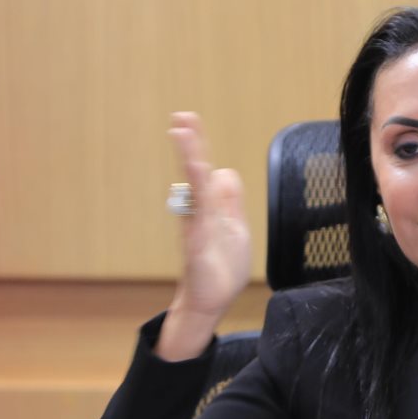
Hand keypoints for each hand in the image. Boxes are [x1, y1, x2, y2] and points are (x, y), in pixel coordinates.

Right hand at [158, 112, 249, 360]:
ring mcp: (197, 228)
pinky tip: (197, 180)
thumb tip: (224, 171)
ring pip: (194, 190)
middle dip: (190, 145)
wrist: (211, 301)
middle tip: (180, 117)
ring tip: (183, 135)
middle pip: (195, 173)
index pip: (207, 170)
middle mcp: (201, 213)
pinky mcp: (197, 247)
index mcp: (212, 208)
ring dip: (190, 163)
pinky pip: (197, 218)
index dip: (198, 148)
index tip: (187, 120)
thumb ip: (230, 202)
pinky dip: (198, 200)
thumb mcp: (236, 228)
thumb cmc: (222, 267)